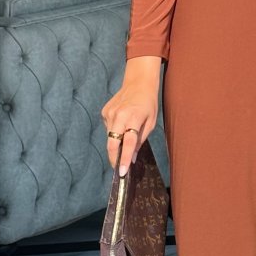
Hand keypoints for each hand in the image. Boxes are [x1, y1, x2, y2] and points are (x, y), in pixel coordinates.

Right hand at [100, 56, 160, 175]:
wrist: (138, 83)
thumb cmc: (148, 104)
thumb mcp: (151, 122)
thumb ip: (140, 140)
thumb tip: (131, 158)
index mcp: (133, 117)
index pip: (128, 142)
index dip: (124, 158)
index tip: (122, 172)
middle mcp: (119, 115)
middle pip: (112, 143)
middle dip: (114, 158)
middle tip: (117, 168)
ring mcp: (110, 113)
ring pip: (110, 137)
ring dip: (116, 144)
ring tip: (125, 140)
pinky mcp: (105, 112)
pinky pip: (108, 128)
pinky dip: (114, 132)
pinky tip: (122, 125)